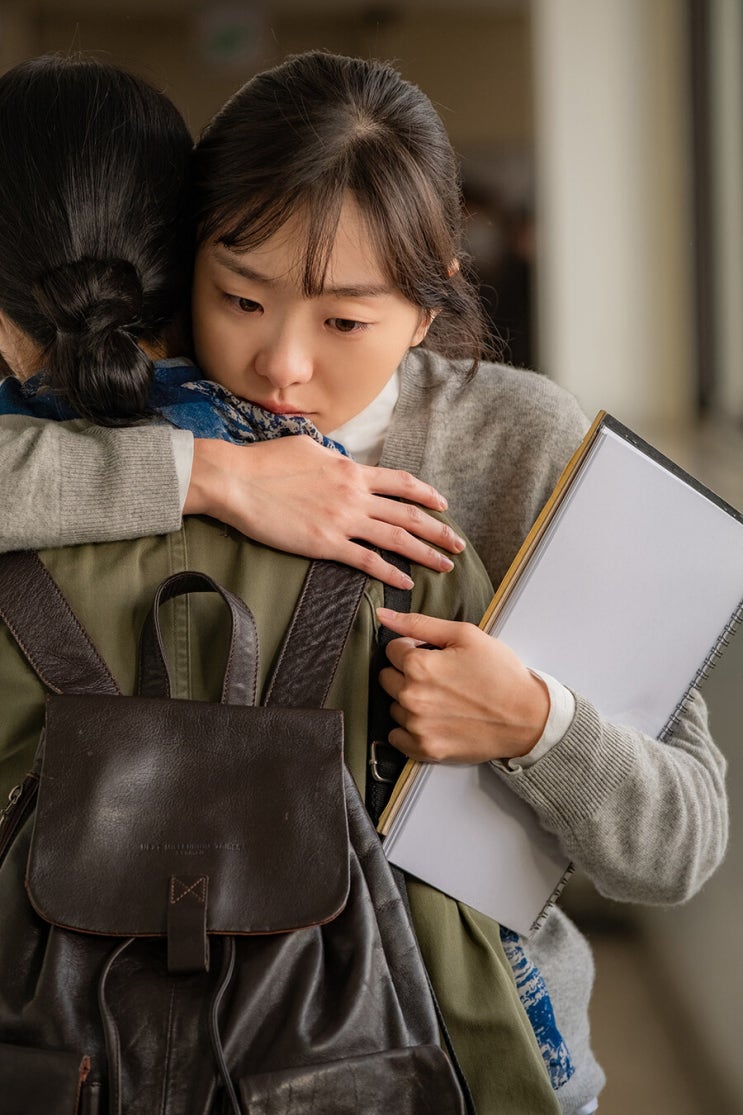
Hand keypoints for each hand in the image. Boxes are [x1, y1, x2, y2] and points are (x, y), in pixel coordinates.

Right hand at [184, 436, 465, 589]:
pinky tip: (405, 582)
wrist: (237, 481)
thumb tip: (341, 463)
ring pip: (395, 537)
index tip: (442, 505)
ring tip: (444, 566)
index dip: (425, 494)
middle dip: (437, 531)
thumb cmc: (265, 462)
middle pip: (407, 513)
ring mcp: (342, 520)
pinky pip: (366, 561)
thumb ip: (332, 459)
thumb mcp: (308, 447)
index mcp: (351, 470)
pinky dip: (389, 572)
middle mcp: (354, 494)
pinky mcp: (325, 544)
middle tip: (457, 545)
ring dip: (424, 553)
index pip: (399, 482)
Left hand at [376, 608, 549, 762]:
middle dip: (407, 674)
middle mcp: (412, 697)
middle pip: (387, 678)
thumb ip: (419, 623)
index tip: (433, 655)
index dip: (413, 648)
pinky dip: (410, 729)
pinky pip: (397, 737)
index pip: (392, 650)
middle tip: (438, 677)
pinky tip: (434, 719)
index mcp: (419, 666)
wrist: (527, 717)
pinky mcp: (425, 749)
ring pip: (394, 706)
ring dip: (410, 701)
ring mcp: (417, 726)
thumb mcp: (465, 635)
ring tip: (442, 699)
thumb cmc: (501, 674)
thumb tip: (384, 616)